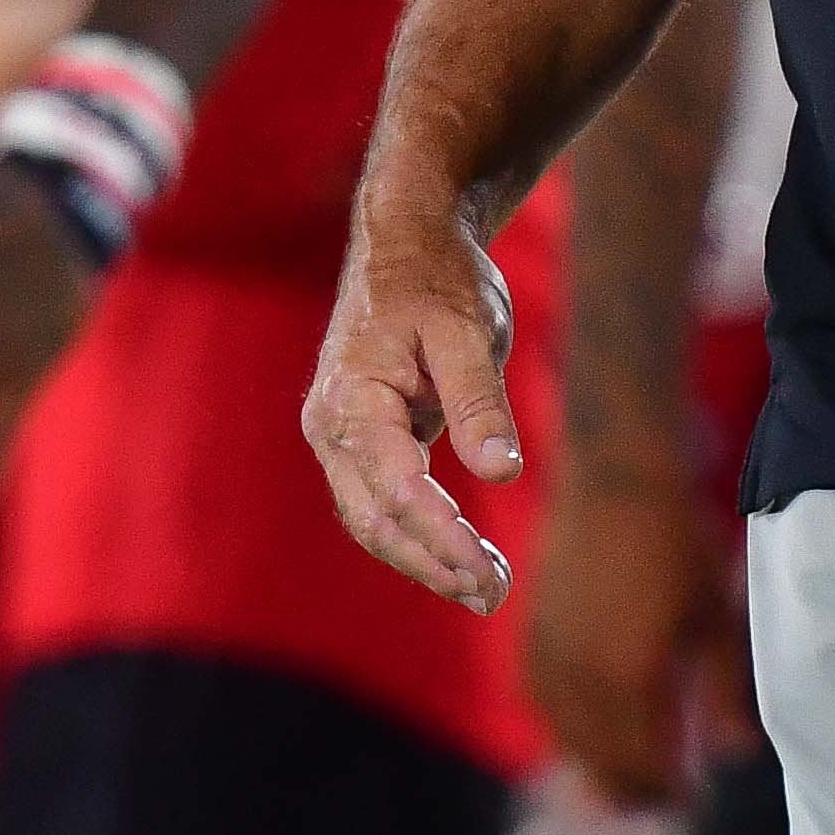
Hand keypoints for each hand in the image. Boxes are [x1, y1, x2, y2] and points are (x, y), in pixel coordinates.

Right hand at [303, 205, 521, 612]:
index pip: (397, 490)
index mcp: (351, 400)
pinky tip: (464, 557)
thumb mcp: (466, 329)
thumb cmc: (436, 278)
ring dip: (428, 559)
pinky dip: (421, 534)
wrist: (405, 240)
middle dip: (434, 564)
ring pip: (375, 521)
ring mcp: (342, 438)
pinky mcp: (363, 442)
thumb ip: (478, 400)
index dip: (442, 538)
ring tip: (488, 589)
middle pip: (376, 521)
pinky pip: (383, 502)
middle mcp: (332, 428)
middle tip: (494, 594)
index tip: (487, 570)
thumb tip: (501, 472)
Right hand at [527, 466, 741, 803]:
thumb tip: (737, 754)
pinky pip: (545, 707)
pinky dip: (570, 730)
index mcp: (628, 680)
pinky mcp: (530, 637)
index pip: (646, 766)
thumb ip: (724, 692)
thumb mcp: (715, 617)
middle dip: (637, 788)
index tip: (695, 799)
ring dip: (601, 765)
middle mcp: (579, 680)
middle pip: (604, 764)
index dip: (671, 792)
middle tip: (669, 795)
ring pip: (570, 741)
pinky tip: (594, 729)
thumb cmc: (678, 540)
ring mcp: (548, 659)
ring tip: (634, 774)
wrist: (616, 476)